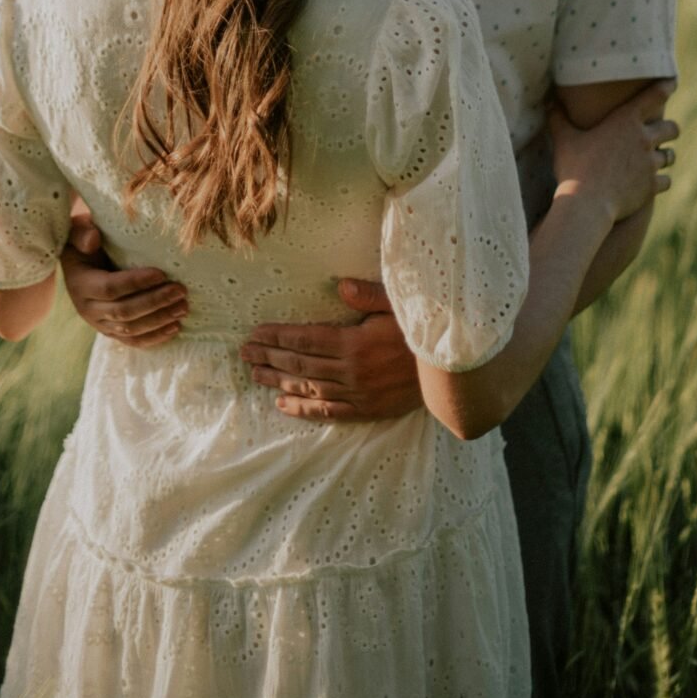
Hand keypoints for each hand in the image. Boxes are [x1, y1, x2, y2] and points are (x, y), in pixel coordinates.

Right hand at [59, 214, 187, 348]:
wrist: (79, 263)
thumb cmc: (85, 242)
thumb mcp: (79, 231)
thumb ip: (83, 232)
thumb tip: (93, 240)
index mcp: (81, 284)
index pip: (110, 288)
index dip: (136, 282)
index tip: (162, 274)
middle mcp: (88, 309)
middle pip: (124, 312)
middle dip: (155, 302)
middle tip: (180, 290)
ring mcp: (99, 324)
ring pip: (131, 330)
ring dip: (159, 320)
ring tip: (183, 307)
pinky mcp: (111, 333)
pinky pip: (133, 341)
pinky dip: (155, 338)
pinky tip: (175, 328)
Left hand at [241, 280, 422, 421]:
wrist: (453, 372)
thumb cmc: (424, 332)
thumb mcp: (400, 305)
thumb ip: (369, 296)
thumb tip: (341, 285)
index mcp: (355, 343)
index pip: (305, 339)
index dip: (277, 337)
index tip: (255, 333)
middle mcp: (351, 372)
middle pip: (300, 364)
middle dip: (269, 357)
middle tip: (244, 353)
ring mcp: (358, 394)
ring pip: (309, 388)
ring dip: (278, 381)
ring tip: (254, 374)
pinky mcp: (367, 411)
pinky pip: (328, 412)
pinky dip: (303, 409)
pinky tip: (282, 404)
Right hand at [549, 79, 678, 224]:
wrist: (587, 204)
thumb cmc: (574, 168)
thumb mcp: (563, 139)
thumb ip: (558, 118)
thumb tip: (548, 100)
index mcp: (626, 121)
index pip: (654, 97)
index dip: (666, 87)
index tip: (671, 82)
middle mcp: (644, 139)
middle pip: (671, 128)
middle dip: (670, 129)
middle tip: (665, 130)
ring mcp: (651, 164)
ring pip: (671, 156)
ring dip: (665, 155)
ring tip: (660, 157)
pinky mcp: (652, 186)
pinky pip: (666, 180)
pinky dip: (661, 181)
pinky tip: (654, 182)